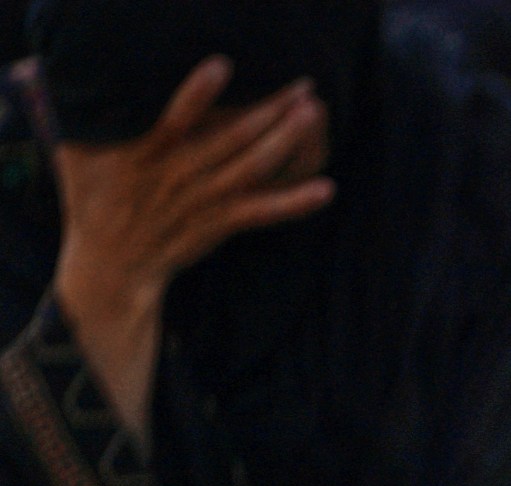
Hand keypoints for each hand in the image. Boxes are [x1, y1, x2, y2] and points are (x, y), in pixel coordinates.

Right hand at [52, 57, 334, 430]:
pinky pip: (262, 212)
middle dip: (270, 109)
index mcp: (145, 153)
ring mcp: (204, 200)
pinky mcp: (221, 224)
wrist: (111, 267)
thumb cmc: (93, 204)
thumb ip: (79, 118)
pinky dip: (294, 203)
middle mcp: (179, 175)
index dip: (197, 94)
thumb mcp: (75, 157)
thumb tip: (56, 79)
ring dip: (286, 142)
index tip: (223, 65)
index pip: (173, 118)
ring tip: (313, 116)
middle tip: (304, 85)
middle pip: (231, 137)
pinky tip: (325, 190)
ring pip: (252, 167)